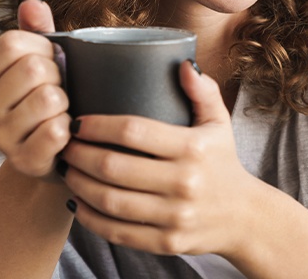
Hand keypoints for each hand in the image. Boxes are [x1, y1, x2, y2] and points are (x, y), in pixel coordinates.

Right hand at [0, 0, 70, 177]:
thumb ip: (37, 30)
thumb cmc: (46, 96)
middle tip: (57, 88)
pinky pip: (56, 130)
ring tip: (58, 111)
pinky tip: (63, 132)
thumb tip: (33, 4)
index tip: (49, 61)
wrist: (54, 149)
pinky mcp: (23, 160)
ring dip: (65, 102)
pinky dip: (69, 128)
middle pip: (33, 68)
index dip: (42, 47)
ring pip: (49, 98)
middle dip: (58, 75)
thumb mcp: (41, 58)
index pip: (12, 42)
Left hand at [58, 61, 252, 257]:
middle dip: (80, 154)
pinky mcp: (166, 243)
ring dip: (79, 184)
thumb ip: (203, 91)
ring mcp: (174, 217)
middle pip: (115, 167)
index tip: (78, 121)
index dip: (98, 125)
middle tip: (64, 144)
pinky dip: (90, 218)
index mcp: (193, 148)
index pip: (134, 131)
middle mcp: (184, 183)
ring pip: (110, 201)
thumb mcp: (219, 121)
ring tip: (66, 170)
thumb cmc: (223, 160)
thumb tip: (183, 64)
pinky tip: (77, 203)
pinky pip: (118, 232)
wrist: (243, 216)